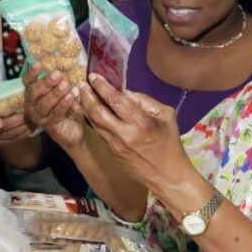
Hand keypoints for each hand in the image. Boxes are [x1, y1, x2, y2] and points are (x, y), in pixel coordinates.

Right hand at [0, 93, 34, 146]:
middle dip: (15, 122)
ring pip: (10, 135)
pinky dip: (25, 133)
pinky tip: (33, 126)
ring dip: (23, 127)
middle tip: (28, 114)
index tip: (0, 123)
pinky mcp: (1, 142)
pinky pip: (14, 140)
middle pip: (0, 129)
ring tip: (33, 118)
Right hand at [23, 63, 84, 149]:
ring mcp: (39, 116)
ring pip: (43, 104)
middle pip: (34, 92)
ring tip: (66, 85)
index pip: (28, 81)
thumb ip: (63, 81)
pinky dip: (63, 104)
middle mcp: (32, 104)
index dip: (31, 73)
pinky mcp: (49, 126)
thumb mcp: (64, 91)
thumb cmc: (67, 106)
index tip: (38, 64)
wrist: (74, 129)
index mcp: (33, 93)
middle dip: (46, 83)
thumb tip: (68, 69)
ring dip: (55, 94)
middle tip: (57, 74)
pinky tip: (70, 96)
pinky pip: (55, 114)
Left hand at [78, 73, 186, 190]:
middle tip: (82, 84)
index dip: (102, 86)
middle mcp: (125, 133)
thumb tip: (125, 92)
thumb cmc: (170, 144)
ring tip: (82, 94)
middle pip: (97, 111)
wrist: (167, 176)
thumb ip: (145, 101)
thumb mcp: (166, 116)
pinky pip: (99, 131)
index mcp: (141, 122)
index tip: (93, 76)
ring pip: (94, 122)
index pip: (115, 100)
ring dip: (85, 106)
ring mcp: (116, 144)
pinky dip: (93, 119)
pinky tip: (90, 110)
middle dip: (87, 95)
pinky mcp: (112, 151)